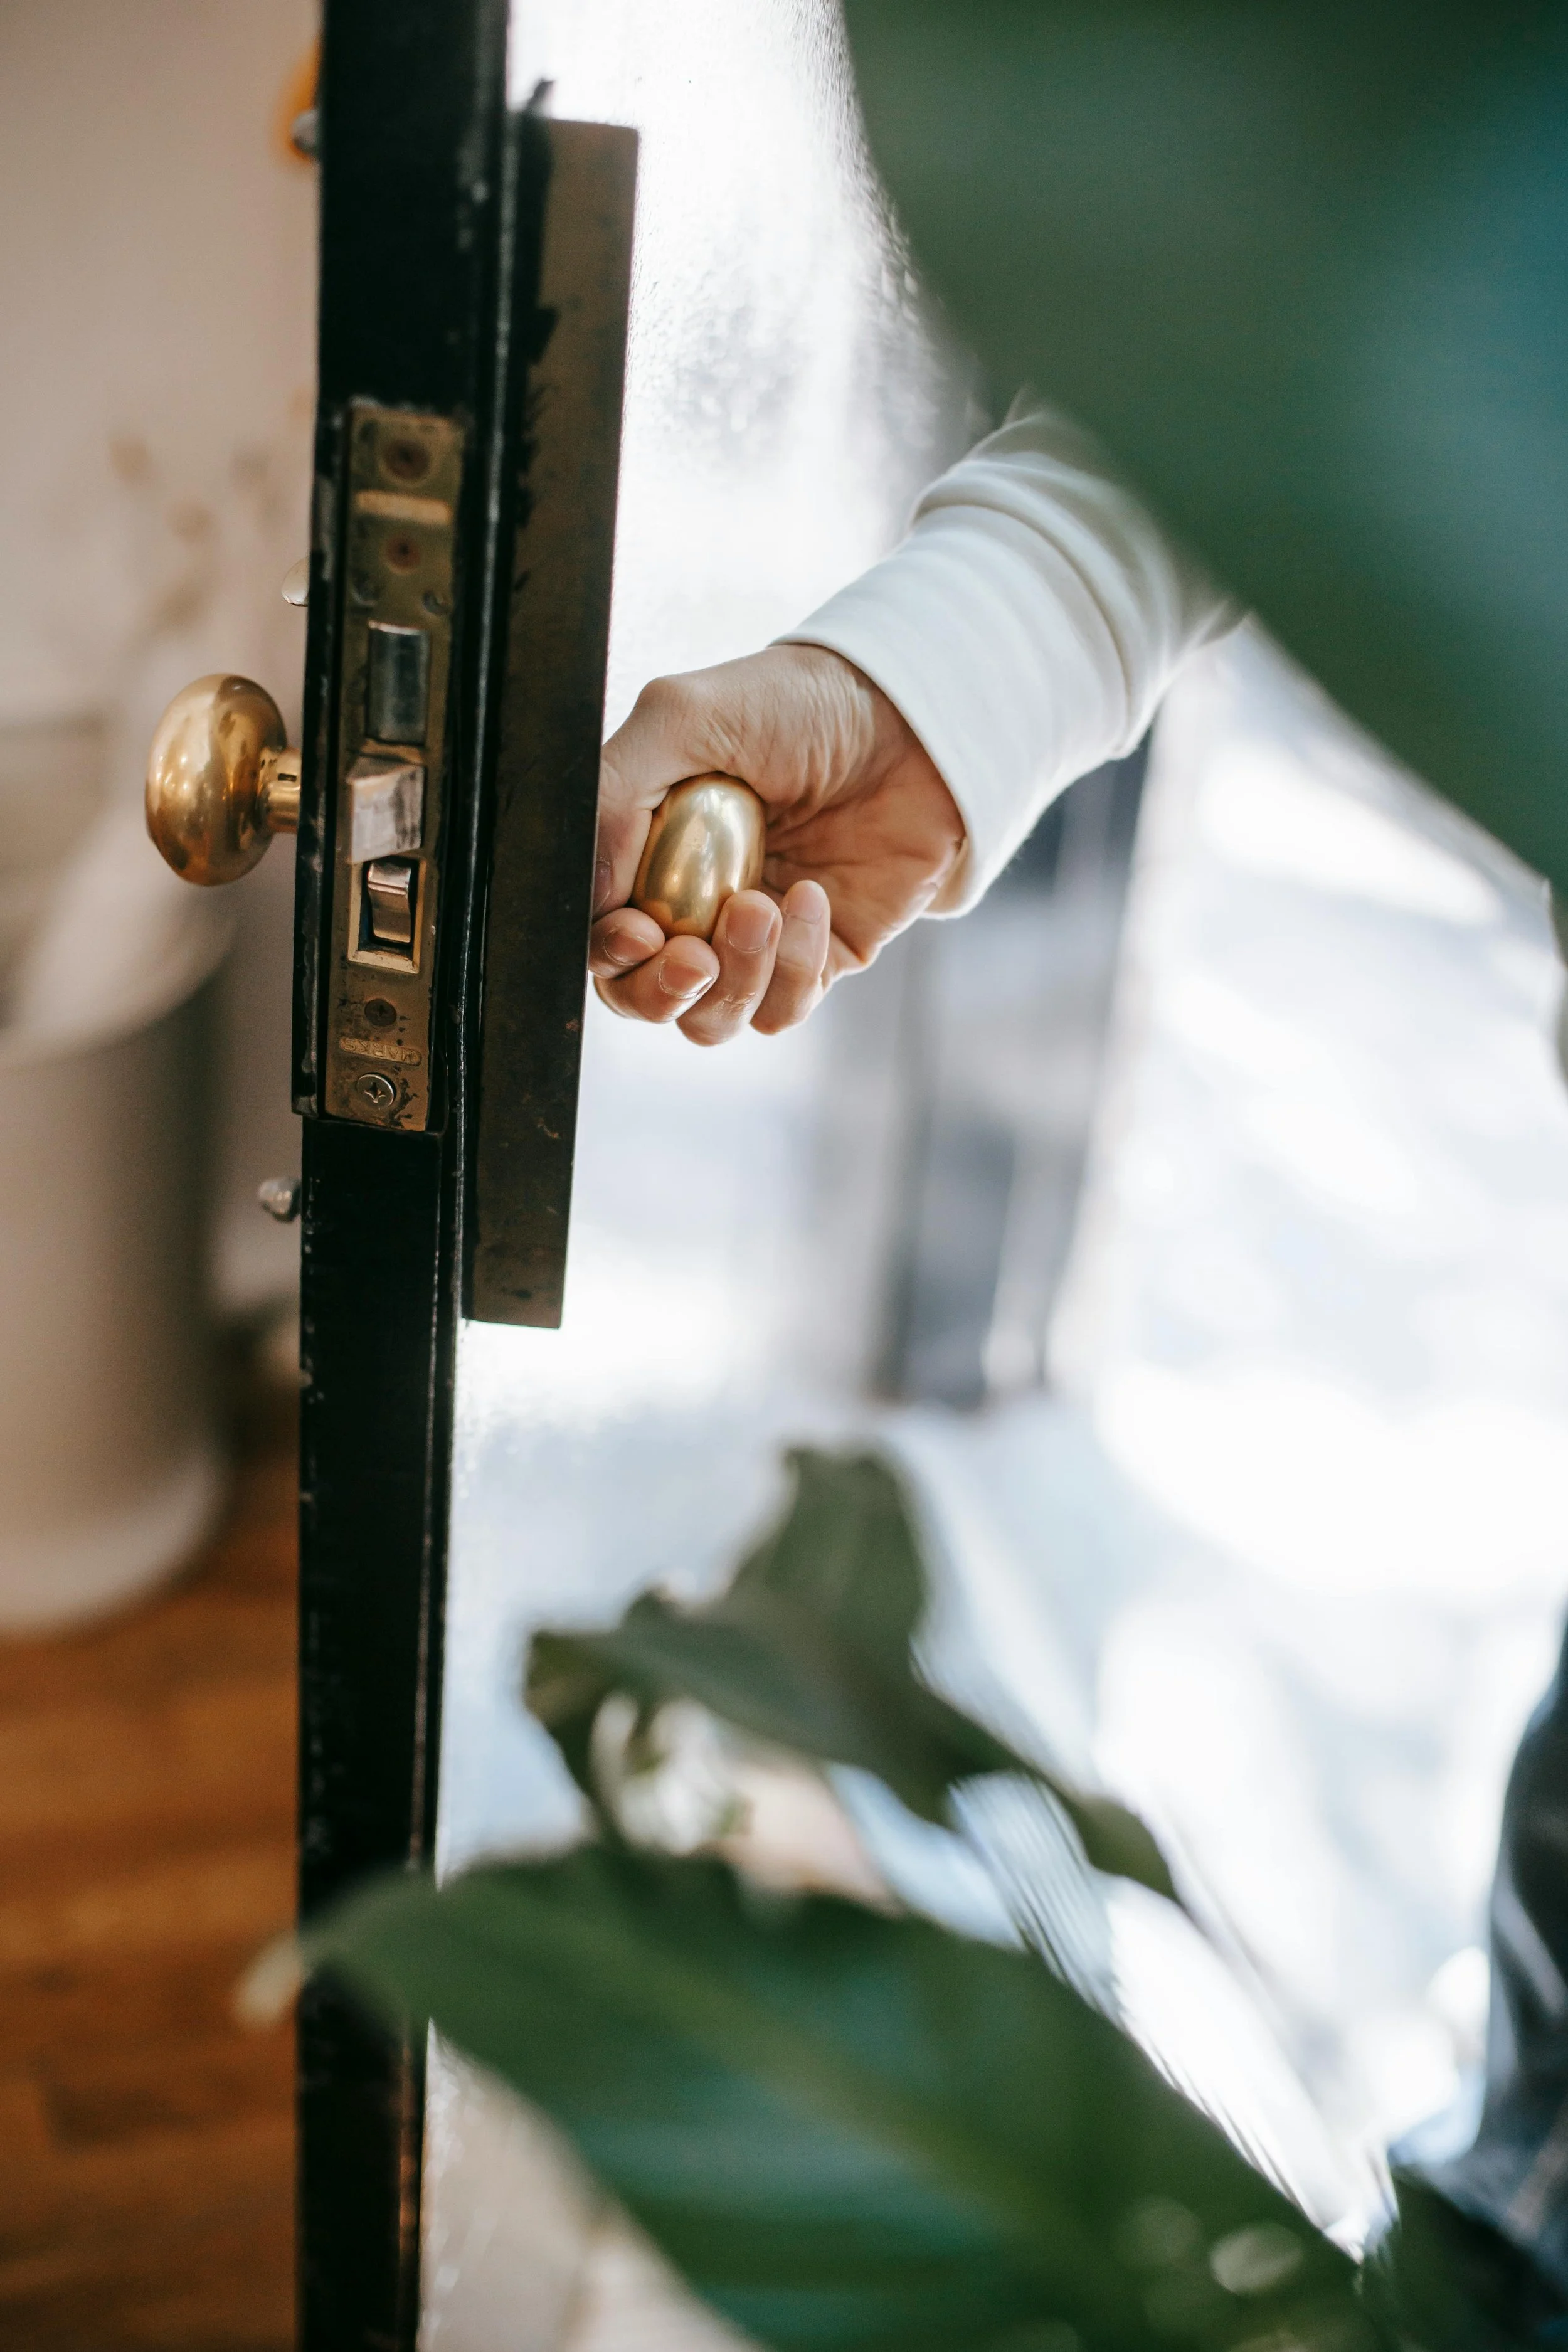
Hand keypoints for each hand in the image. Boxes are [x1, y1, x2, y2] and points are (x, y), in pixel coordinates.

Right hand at [589, 643, 964, 1044]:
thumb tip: (587, 890)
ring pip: (710, 1019)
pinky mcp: (815, 961)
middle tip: (693, 956)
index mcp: (644, 855)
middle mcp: (689, 907)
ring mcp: (753, 942)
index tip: (638, 931)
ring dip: (733, 979)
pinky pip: (783, 1009)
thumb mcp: (684, 718)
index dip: (607, 953)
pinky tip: (810, 896)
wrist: (911, 721)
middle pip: (641, 998)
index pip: (598, 936)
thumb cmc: (795, 704)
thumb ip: (616, 794)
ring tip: (761, 907)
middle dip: (658, 992)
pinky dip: (793, 967)